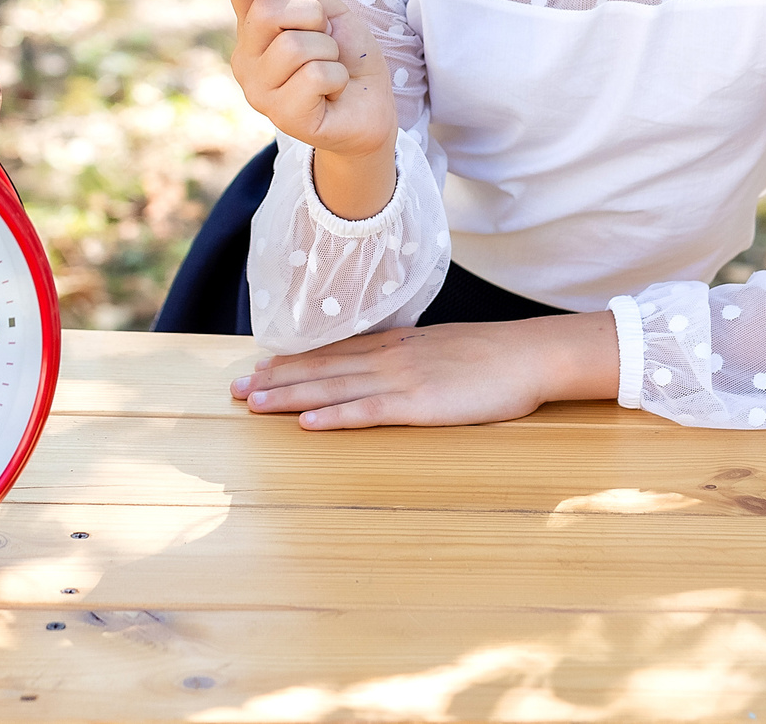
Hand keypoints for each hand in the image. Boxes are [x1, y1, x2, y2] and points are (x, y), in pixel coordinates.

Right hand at [226, 0, 397, 203]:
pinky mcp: (282, 117)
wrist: (371, 110)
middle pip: (267, 12)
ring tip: (332, 68)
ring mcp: (259, 91)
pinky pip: (314, 77)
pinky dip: (337, 78)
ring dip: (328, 52)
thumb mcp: (332, 15)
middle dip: (311, 15)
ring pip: (294, 47)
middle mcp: (247, 60)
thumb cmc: (348, 59)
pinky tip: (334, 91)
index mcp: (255, 30)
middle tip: (327, 37)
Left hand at [229, 311, 619, 429]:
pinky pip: (367, 412)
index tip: (257, 368)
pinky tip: (306, 423)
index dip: (292, 361)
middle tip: (235, 389)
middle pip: (321, 367)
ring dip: (289, 397)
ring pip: (333, 387)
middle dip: (275, 379)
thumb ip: (413, 356)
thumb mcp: (444, 348)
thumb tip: (389, 366)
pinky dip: (333, 416)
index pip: (332, 352)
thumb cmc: (495, 356)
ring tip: (252, 403)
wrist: (530, 354)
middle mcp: (389, 356)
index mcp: (396, 343)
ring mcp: (402, 379)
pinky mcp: (419, 404)